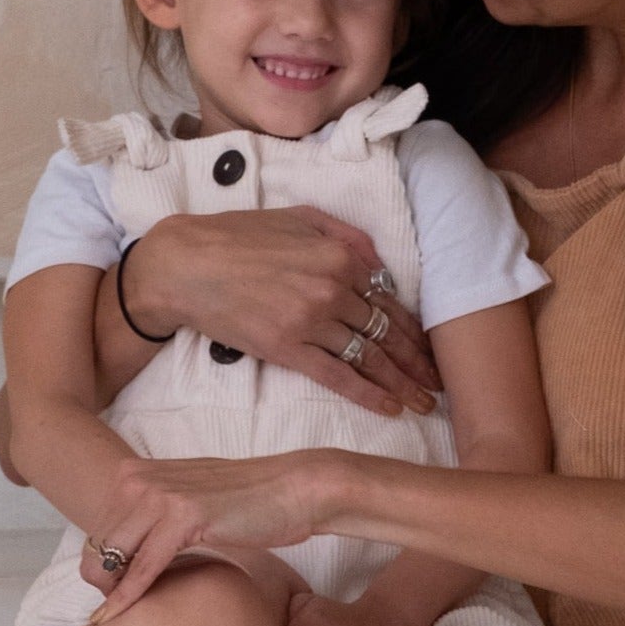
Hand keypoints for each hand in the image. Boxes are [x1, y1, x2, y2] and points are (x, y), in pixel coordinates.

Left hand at [82, 451, 339, 616]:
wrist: (295, 489)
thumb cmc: (250, 501)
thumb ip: (157, 512)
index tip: (113, 592)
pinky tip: (117, 617)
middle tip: (118, 609)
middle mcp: (139, 479)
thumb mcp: (189, 500)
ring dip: (110, 593)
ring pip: (108, 556)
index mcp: (136, 472)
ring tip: (119, 618)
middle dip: (101, 583)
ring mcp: (159, 495)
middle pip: (93, 545)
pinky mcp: (183, 516)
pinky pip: (143, 566)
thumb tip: (134, 544)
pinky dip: (127, 595)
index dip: (100, 565)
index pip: (96, 528)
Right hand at [110, 207, 439, 415]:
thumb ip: (345, 235)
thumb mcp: (297, 217)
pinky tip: (391, 408)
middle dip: (418, 362)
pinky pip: (339, 377)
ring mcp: (312, 322)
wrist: (184, 265)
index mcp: (340, 256)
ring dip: (402, 383)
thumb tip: (380, 263)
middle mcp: (333, 289)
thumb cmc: (236, 237)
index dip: (414, 329)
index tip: (431, 350)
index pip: (389, 300)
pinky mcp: (287, 349)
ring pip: (369, 357)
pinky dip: (369, 394)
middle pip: (386, 332)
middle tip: (440, 384)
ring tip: (424, 403)